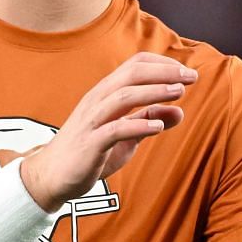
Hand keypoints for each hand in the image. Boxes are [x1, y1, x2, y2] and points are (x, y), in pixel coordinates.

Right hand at [21, 52, 194, 209]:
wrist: (51, 177)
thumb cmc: (88, 153)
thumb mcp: (124, 136)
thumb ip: (147, 121)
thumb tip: (179, 112)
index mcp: (105, 94)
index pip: (134, 65)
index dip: (162, 64)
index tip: (186, 72)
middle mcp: (97, 101)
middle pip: (131, 74)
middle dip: (163, 72)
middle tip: (190, 76)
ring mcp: (92, 121)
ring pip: (123, 96)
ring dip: (153, 92)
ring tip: (178, 92)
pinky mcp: (89, 144)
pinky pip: (114, 130)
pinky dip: (137, 125)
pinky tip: (158, 126)